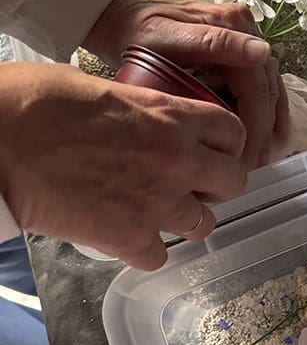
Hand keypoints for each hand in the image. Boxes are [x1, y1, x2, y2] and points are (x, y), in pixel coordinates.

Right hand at [0, 62, 248, 269]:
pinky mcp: (127, 238)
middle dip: (217, 184)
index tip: (213, 150)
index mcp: (172, 116)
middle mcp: (176, 160)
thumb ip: (139, 108)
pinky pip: (160, 257)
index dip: (226, 144)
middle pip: (233, 183)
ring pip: (203, 225)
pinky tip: (129, 236)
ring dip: (186, 220)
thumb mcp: (101, 88)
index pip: (233, 133)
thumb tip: (143, 117)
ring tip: (161, 212)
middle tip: (194, 184)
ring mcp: (155, 203)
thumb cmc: (35, 103)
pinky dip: (147, 251)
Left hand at [84, 0, 289, 168]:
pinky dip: (264, 114)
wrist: (121, 21)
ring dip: (268, 127)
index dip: (254, 128)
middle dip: (262, 133)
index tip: (244, 160)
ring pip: (270, 91)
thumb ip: (215, 44)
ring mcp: (245, 42)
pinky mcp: (240, 53)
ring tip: (256, 159)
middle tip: (251, 167)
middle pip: (267, 91)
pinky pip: (261, 87)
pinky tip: (262, 138)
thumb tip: (263, 53)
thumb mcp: (167, 39)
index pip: (257, 87)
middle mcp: (246, 30)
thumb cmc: (137, 34)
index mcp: (233, 25)